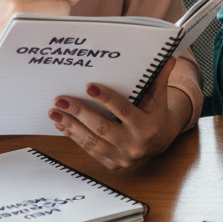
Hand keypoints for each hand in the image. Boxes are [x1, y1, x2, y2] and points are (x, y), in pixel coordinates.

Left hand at [49, 57, 188, 169]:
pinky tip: (62, 125)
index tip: (89, 87)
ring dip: (71, 126)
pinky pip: (89, 150)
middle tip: (62, 100)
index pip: (124, 111)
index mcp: (147, 127)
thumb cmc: (156, 113)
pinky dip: (74, 137)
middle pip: (102, 128)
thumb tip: (167, 58)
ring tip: (55, 112)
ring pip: (92, 142)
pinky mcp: (112, 163)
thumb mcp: (159, 97)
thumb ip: (159, 79)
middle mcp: (134, 145)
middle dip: (80, 113)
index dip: (107, 99)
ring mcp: (122, 157)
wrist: (161, 140)